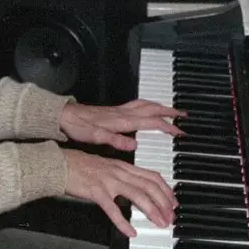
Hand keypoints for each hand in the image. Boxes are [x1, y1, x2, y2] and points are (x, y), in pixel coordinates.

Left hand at [59, 99, 182, 151]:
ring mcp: (119, 110)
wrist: (65, 116)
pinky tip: (147, 110)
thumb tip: (134, 143)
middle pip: (152, 108)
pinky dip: (148, 105)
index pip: (151, 121)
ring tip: (171, 110)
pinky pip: (137, 105)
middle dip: (169, 111)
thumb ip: (116, 140)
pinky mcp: (114, 110)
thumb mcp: (96, 137)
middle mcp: (123, 113)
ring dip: (160, 106)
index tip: (179, 132)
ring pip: (145, 104)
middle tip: (183, 115)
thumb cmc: (79, 127)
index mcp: (122, 120)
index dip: (167, 126)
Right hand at [65, 149, 176, 237]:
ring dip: (152, 211)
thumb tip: (135, 185)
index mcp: (122, 165)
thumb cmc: (79, 165)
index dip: (166, 190)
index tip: (173, 202)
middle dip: (164, 203)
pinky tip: (131, 231)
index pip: (152, 176)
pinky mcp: (96, 192)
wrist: (59, 164)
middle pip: (149, 186)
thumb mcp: (105, 166)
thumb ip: (121, 174)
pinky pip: (113, 209)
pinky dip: (124, 222)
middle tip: (171, 216)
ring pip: (137, 195)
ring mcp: (108, 181)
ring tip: (160, 223)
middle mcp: (119, 172)